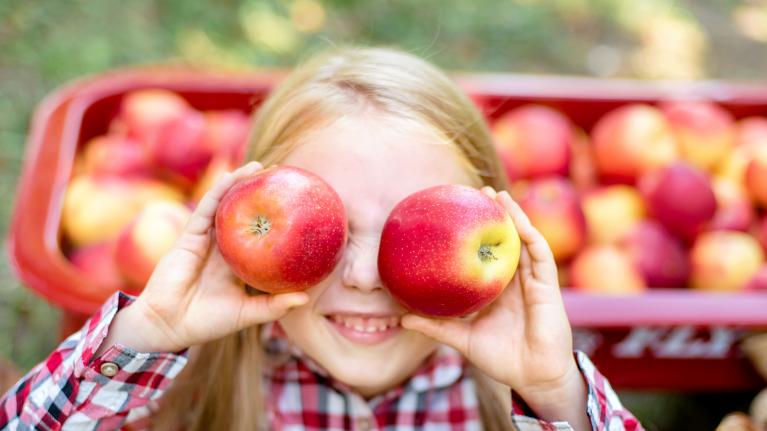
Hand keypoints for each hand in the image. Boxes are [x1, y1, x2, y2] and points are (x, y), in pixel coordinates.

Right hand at [99, 161, 308, 353]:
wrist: (168, 325)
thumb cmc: (207, 322)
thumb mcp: (247, 313)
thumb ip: (274, 305)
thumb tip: (305, 298)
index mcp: (237, 263)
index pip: (258, 236)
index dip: (274, 219)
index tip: (295, 205)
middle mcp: (223, 248)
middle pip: (243, 214)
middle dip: (259, 195)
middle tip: (282, 176)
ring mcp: (206, 240)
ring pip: (225, 205)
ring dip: (240, 184)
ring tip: (259, 167)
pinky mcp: (190, 236)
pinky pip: (207, 209)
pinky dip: (219, 190)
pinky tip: (233, 177)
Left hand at [401, 188, 587, 425]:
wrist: (533, 378)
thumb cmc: (502, 359)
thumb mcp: (462, 339)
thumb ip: (436, 327)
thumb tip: (402, 318)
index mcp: (497, 289)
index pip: (486, 254)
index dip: (476, 233)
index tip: (458, 212)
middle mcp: (515, 280)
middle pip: (505, 240)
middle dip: (494, 215)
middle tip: (476, 191)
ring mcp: (533, 281)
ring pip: (524, 240)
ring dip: (513, 215)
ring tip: (496, 194)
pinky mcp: (547, 286)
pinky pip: (540, 254)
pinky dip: (530, 235)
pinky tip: (518, 220)